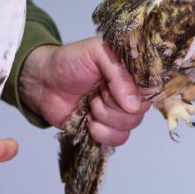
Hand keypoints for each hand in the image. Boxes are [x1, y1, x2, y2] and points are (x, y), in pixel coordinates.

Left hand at [18, 38, 150, 145]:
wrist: (43, 82)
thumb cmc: (69, 61)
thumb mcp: (96, 53)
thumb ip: (118, 73)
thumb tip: (134, 105)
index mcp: (132, 73)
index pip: (151, 88)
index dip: (135, 93)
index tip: (112, 86)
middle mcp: (130, 94)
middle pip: (139, 111)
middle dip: (112, 104)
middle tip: (96, 91)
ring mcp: (118, 114)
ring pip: (128, 127)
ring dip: (104, 116)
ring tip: (90, 103)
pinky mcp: (106, 130)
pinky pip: (117, 140)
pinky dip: (100, 132)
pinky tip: (88, 120)